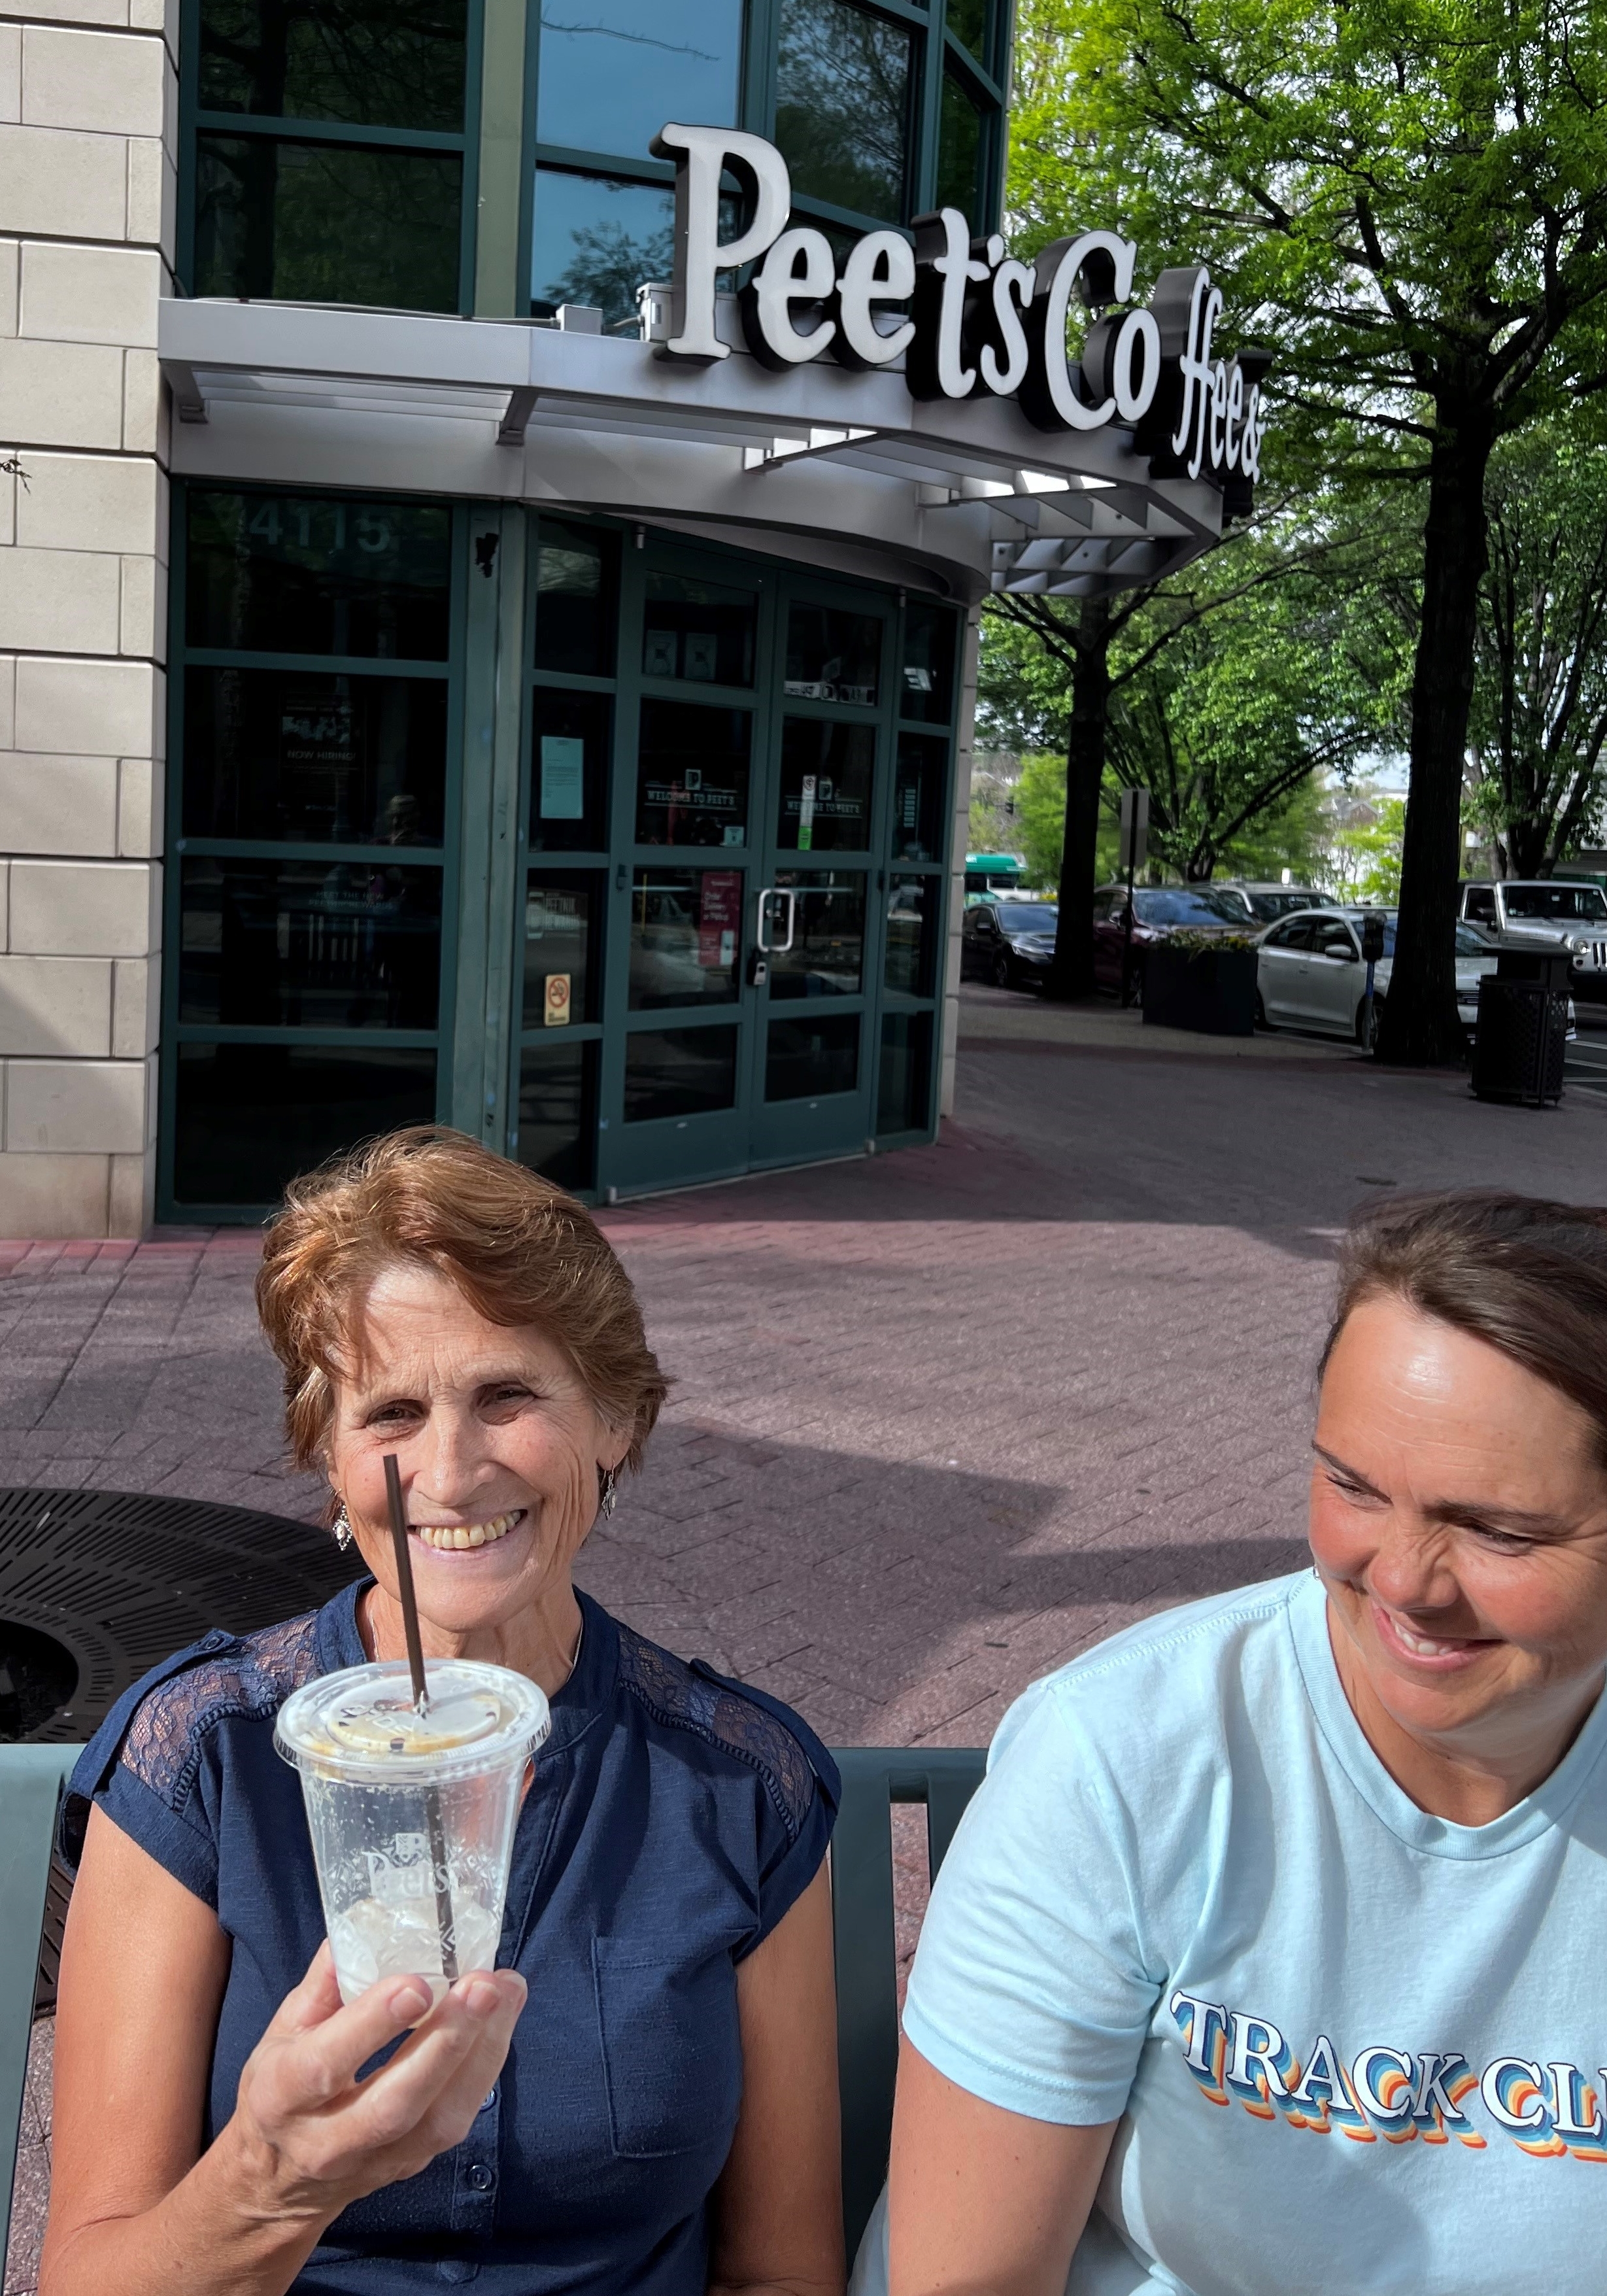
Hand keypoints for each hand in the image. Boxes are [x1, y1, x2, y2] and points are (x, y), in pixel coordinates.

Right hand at [225, 1945, 524, 2224]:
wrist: (282, 2181)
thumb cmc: (285, 2087)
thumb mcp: (285, 2030)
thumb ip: (324, 1982)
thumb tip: (365, 1922)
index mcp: (282, 2096)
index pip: (325, 2065)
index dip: (372, 2025)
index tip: (417, 1985)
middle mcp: (326, 2141)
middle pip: (394, 2103)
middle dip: (445, 2043)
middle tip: (481, 1987)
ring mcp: (375, 2162)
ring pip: (437, 2120)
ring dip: (480, 2054)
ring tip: (505, 1994)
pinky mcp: (411, 2164)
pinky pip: (456, 2122)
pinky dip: (484, 2068)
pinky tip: (501, 2020)